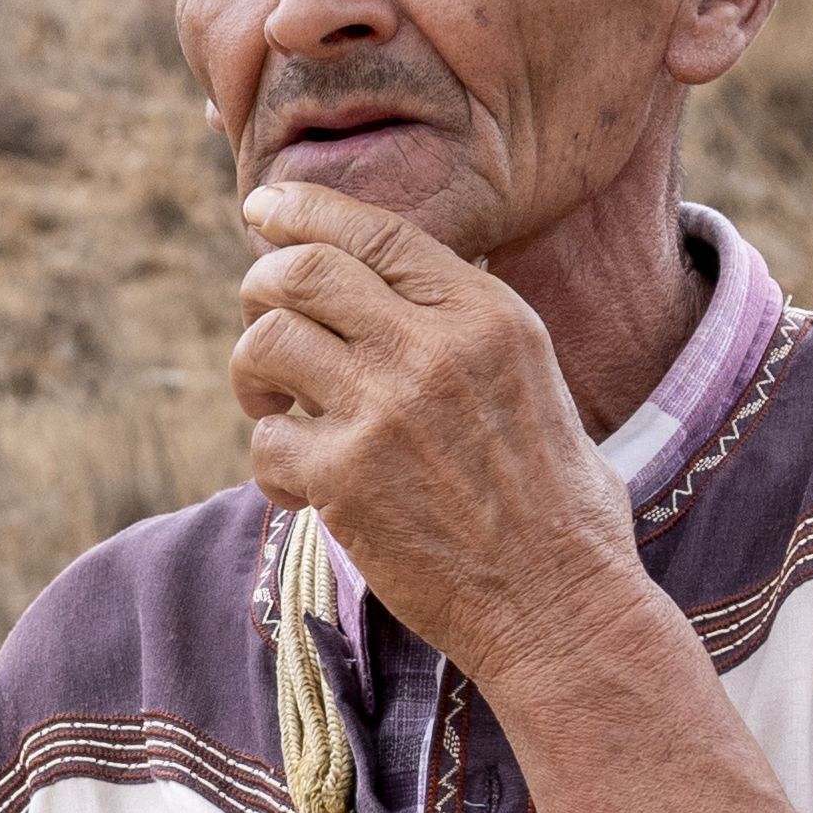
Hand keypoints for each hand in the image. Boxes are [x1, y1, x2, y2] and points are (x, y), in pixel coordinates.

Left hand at [229, 175, 627, 680]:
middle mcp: (435, 346)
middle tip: (258, 319)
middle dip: (260, 286)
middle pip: (302, 270)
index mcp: (488, 313)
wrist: (560, 603)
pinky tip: (301, 488)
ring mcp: (385, 410)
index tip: (263, 208)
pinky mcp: (345, 478)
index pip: (375, 229)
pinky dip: (270, 461)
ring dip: (252, 374)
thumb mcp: (533, 377)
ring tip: (275, 408)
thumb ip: (466, 324)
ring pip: (267, 343)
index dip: (304, 211)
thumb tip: (395, 282)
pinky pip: (266, 438)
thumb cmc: (555, 504)